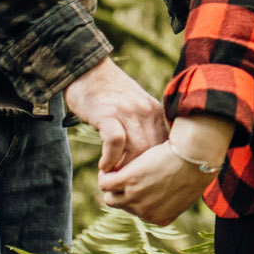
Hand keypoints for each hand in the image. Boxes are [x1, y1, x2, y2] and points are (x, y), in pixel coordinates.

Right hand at [63, 58, 167, 172]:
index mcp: (155, 113)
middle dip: (140, 174)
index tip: (145, 180)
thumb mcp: (136, 108)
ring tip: (114, 178)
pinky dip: (110, 159)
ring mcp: (127, 112)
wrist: (88, 69)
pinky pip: (115, 142)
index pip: (165, 148)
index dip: (156, 169)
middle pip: (152, 153)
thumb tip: (151, 160)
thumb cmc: (110, 94)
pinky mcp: (108, 113)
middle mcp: (145, 112)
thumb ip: (145, 128)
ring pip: (137, 150)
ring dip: (125, 170)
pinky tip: (104, 166)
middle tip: (127, 184)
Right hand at [97, 114, 230, 225]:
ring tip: (114, 170)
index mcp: (160, 218)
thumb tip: (162, 196)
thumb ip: (171, 199)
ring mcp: (135, 198)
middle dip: (121, 193)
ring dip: (111, 185)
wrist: (196, 156)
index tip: (137, 183)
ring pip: (110, 197)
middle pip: (123, 207)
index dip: (136, 196)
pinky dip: (105, 174)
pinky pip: (105, 182)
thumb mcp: (185, 191)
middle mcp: (145, 213)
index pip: (139, 212)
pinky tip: (111, 164)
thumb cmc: (195, 168)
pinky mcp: (128, 180)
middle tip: (123, 176)